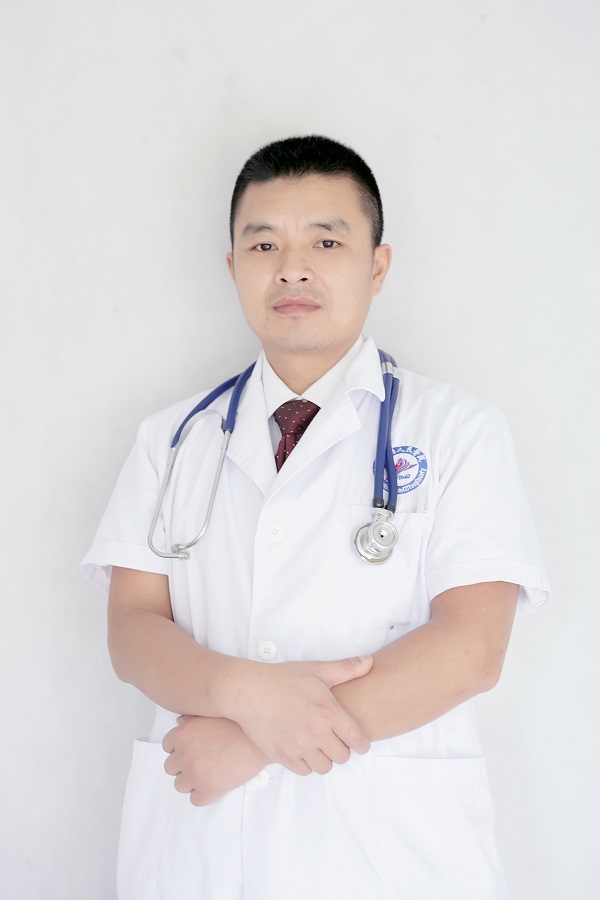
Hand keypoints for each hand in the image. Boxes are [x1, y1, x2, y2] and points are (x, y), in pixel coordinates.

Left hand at [162, 715, 268, 806]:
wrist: (258, 742)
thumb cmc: (238, 725)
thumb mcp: (211, 714)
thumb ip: (191, 720)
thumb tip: (180, 722)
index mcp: (182, 734)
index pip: (167, 747)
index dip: (180, 749)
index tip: (191, 750)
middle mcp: (184, 754)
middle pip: (171, 768)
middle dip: (183, 766)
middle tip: (201, 762)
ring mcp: (194, 773)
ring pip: (180, 786)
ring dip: (191, 781)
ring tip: (209, 774)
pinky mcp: (208, 790)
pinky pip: (195, 800)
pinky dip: (204, 795)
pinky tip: (215, 785)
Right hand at [223, 656, 372, 775]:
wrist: (248, 691)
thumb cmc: (282, 679)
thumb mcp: (316, 670)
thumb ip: (346, 668)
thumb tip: (369, 663)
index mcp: (328, 712)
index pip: (357, 739)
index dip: (362, 743)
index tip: (359, 742)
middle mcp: (316, 733)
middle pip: (343, 757)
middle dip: (342, 749)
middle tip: (335, 739)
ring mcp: (299, 747)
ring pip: (324, 767)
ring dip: (325, 758)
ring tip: (319, 745)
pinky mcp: (283, 756)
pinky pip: (304, 771)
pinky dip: (307, 763)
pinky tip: (303, 750)